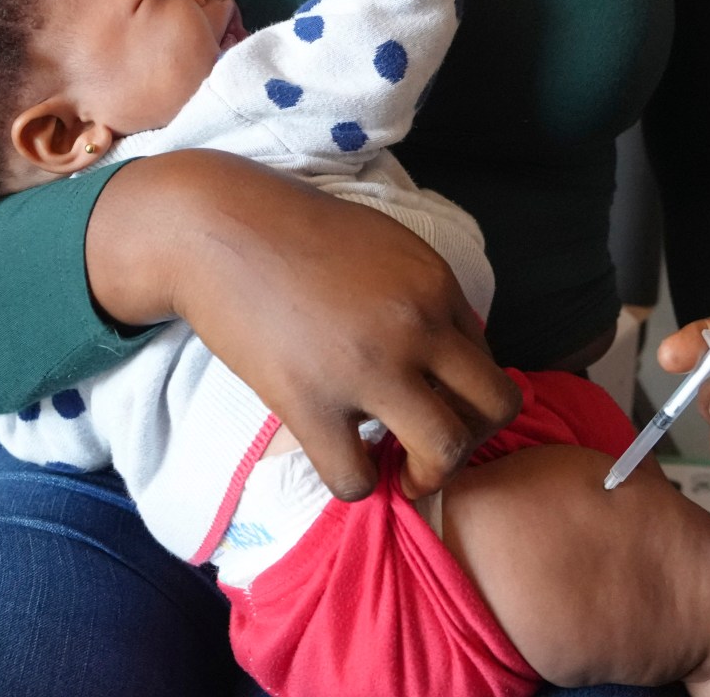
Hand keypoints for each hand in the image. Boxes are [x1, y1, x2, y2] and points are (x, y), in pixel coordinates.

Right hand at [86, 149, 519, 500]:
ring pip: (446, 452)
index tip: (430, 399)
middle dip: (475, 437)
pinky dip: (356, 483)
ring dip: (430, 474)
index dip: (464, 391)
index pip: (488, 360)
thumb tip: (446, 349)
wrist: (213, 228)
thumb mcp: (383, 244)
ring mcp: (365, 367)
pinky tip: (341, 459)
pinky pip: (356, 478)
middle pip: (496, 407)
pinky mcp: (308, 401)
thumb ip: (422, 296)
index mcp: (435, 284)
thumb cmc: (292, 230)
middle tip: (432, 444)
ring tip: (401, 470)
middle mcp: (415, 326)